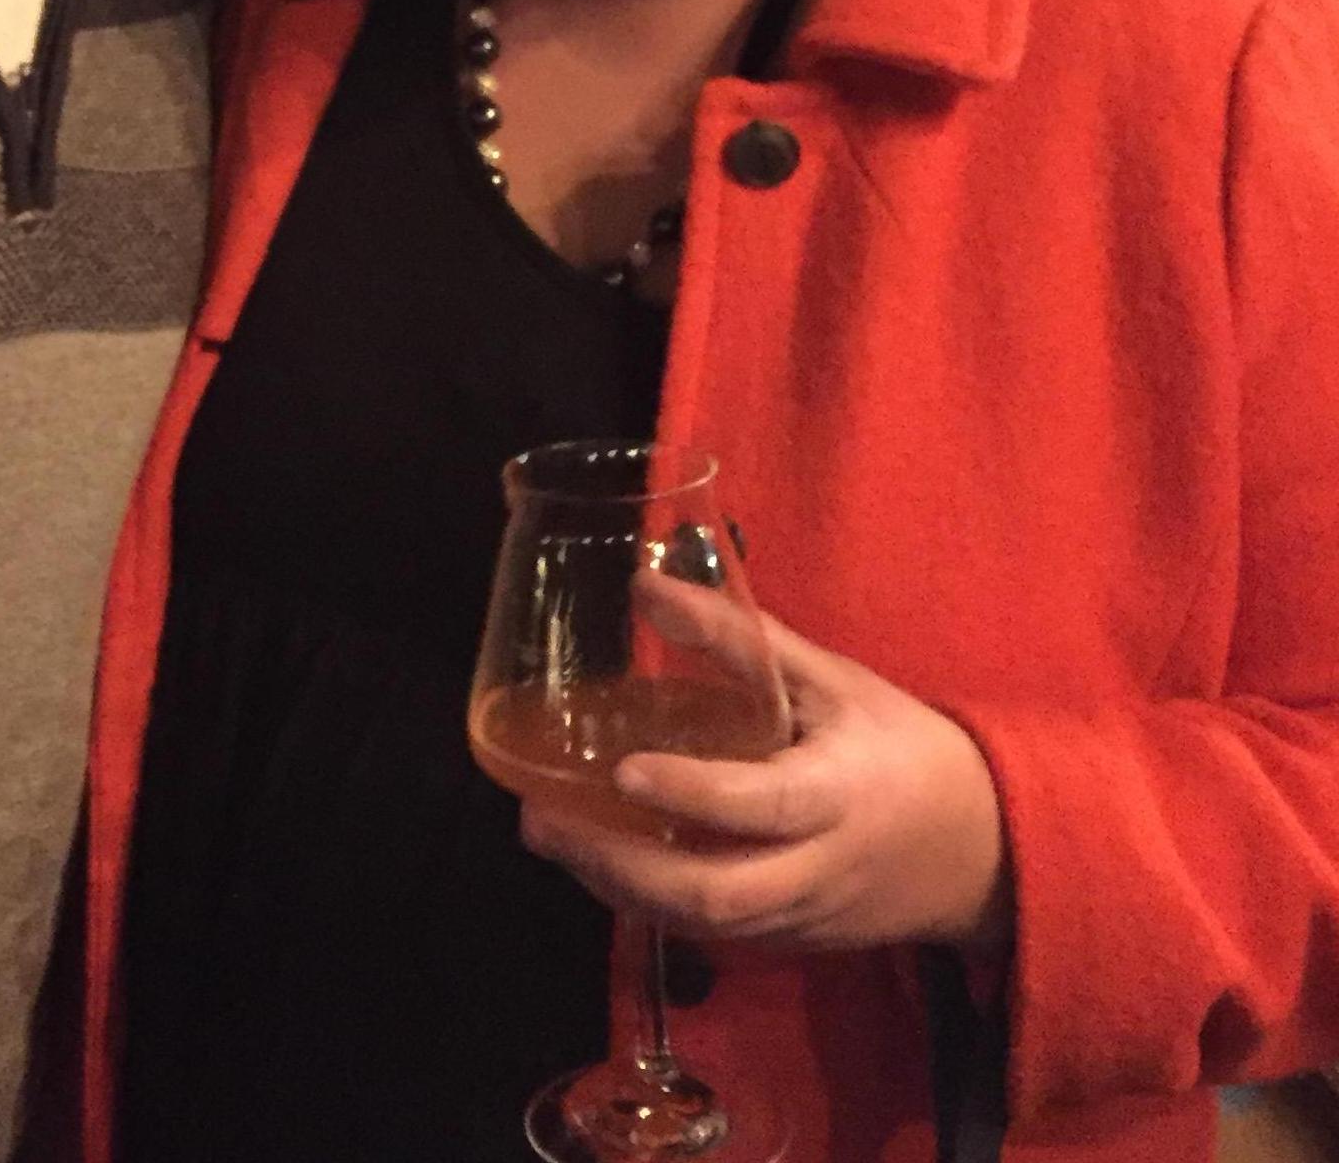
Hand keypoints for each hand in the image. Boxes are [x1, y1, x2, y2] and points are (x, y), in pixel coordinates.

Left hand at [521, 612, 1009, 956]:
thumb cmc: (900, 745)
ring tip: (550, 834)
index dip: (691, 794)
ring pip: (700, 925)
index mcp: (837, 796)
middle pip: (714, 896)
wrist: (981, 849)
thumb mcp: (833, 680)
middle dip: (619, 866)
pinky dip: (646, 903)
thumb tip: (643, 583)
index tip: (623, 768)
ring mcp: (801, 917)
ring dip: (617, 887)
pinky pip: (710, 935)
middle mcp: (816, 869)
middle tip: (543, 820)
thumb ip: (740, 637)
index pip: (759, 806)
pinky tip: (596, 860)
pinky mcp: (788, 941)